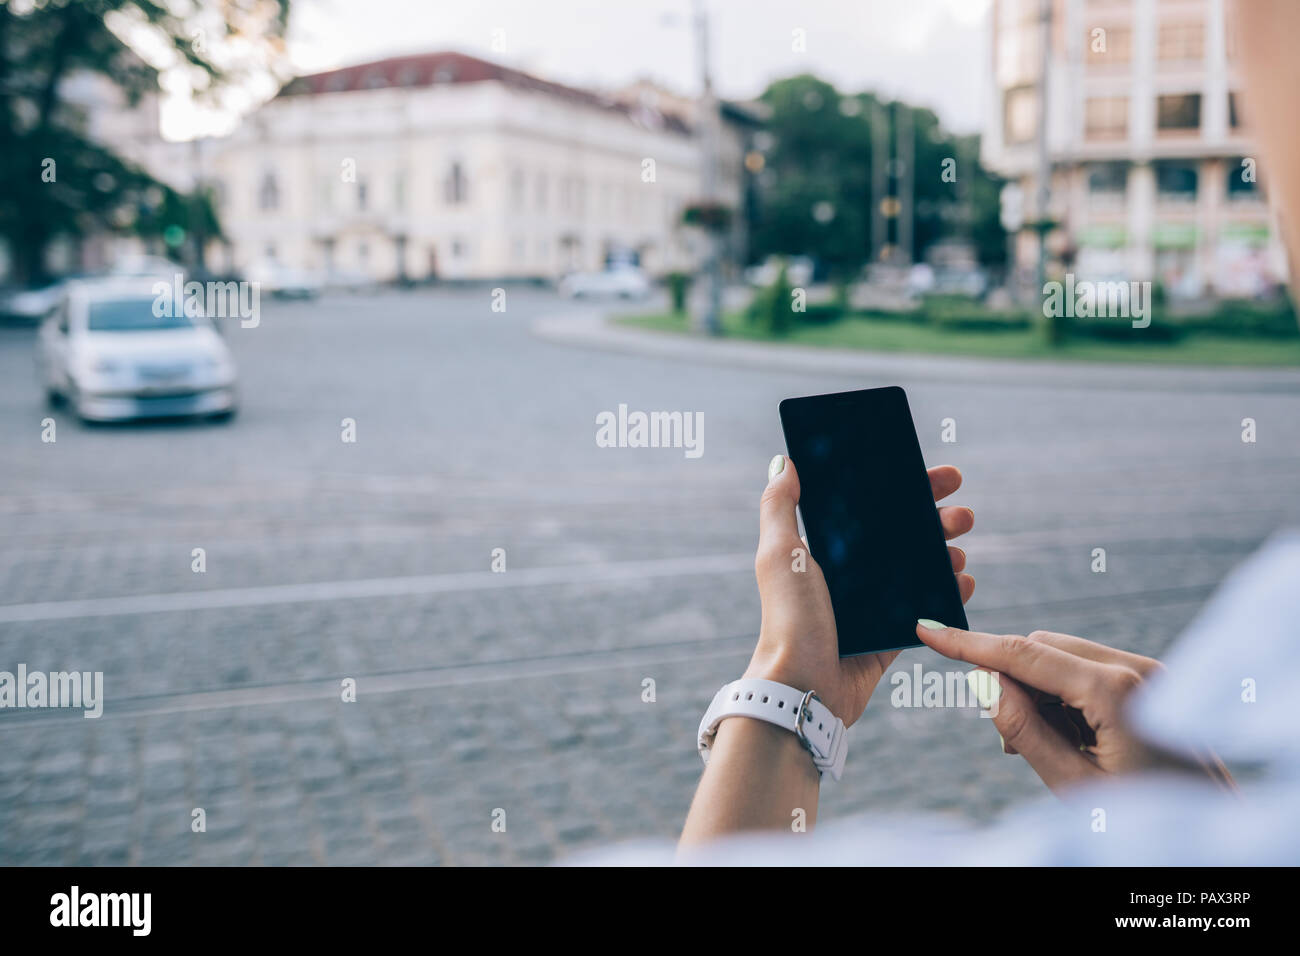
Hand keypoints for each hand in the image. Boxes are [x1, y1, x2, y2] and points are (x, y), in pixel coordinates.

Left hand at [744, 454, 974, 725]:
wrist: (803, 687)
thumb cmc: (789, 619)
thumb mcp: (779, 556)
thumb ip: (779, 508)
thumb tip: (784, 462)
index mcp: (825, 550)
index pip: (871, 509)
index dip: (905, 489)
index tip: (939, 475)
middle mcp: (849, 574)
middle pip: (902, 536)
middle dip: (935, 520)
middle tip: (962, 513)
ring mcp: (872, 605)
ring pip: (919, 570)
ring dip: (946, 554)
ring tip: (960, 548)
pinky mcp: (890, 635)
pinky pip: (926, 608)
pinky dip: (948, 594)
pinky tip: (964, 582)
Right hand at [914, 623, 1234, 791]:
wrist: (1207, 832)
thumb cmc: (1138, 820)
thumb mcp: (1069, 781)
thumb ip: (1022, 727)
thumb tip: (985, 678)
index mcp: (1114, 691)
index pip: (1023, 653)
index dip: (968, 643)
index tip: (926, 628)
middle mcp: (1135, 668)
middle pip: (1041, 647)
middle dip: (1011, 679)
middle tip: (1006, 740)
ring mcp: (1148, 670)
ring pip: (1061, 655)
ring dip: (1037, 689)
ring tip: (1049, 748)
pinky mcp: (1151, 679)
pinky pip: (1086, 666)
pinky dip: (1063, 693)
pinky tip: (1071, 736)